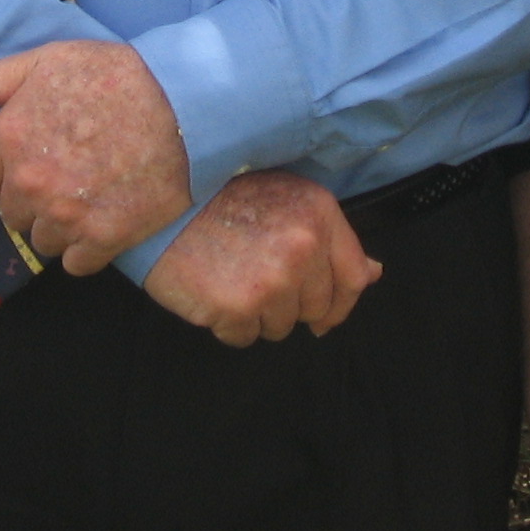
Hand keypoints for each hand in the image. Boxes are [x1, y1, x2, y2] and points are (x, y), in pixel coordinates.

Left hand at [0, 39, 190, 271]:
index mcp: (10, 137)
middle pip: (10, 213)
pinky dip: (87, 246)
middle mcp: (31, 182)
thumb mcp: (47, 62)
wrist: (184, 104)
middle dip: (30, 197)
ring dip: (58, 224)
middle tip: (66, 172)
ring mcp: (66, 215)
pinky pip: (75, 263)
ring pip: (41, 240)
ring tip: (88, 192)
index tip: (25, 161)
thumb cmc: (115, 76)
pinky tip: (105, 216)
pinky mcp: (103, 238)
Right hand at [142, 170, 382, 345]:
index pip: (354, 277)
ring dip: (257, 313)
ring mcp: (272, 280)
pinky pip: (244, 337)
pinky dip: (228, 323)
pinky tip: (211, 289)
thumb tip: (373, 274)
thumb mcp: (282, 196)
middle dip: (289, 303)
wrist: (156, 199)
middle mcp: (303, 246)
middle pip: (316, 307)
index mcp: (318, 212)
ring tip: (228, 275)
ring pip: (280, 326)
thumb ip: (329, 237)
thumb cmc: (214, 192)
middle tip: (253, 276)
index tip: (322, 313)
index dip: (339, 302)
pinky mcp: (237, 307)